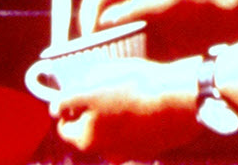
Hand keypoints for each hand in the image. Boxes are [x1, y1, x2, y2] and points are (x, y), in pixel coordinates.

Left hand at [49, 56, 199, 159]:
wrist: (179, 99)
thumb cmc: (133, 86)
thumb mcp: (93, 83)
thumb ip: (69, 98)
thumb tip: (57, 107)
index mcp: (86, 139)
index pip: (64, 124)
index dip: (68, 105)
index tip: (80, 89)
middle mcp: (105, 153)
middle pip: (87, 133)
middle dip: (89, 114)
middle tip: (102, 91)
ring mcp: (129, 154)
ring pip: (110, 136)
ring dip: (111, 121)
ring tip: (123, 97)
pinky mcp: (149, 150)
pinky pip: (132, 137)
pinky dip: (132, 125)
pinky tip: (141, 107)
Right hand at [78, 0, 230, 59]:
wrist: (215, 24)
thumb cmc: (189, 9)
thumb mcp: (157, 6)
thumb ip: (128, 11)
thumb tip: (102, 22)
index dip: (88, 9)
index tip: (88, 31)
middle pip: (97, 5)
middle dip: (88, 23)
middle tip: (86, 46)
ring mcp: (135, 11)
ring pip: (105, 21)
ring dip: (98, 36)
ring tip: (94, 54)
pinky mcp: (141, 30)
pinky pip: (118, 36)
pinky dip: (111, 46)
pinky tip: (112, 59)